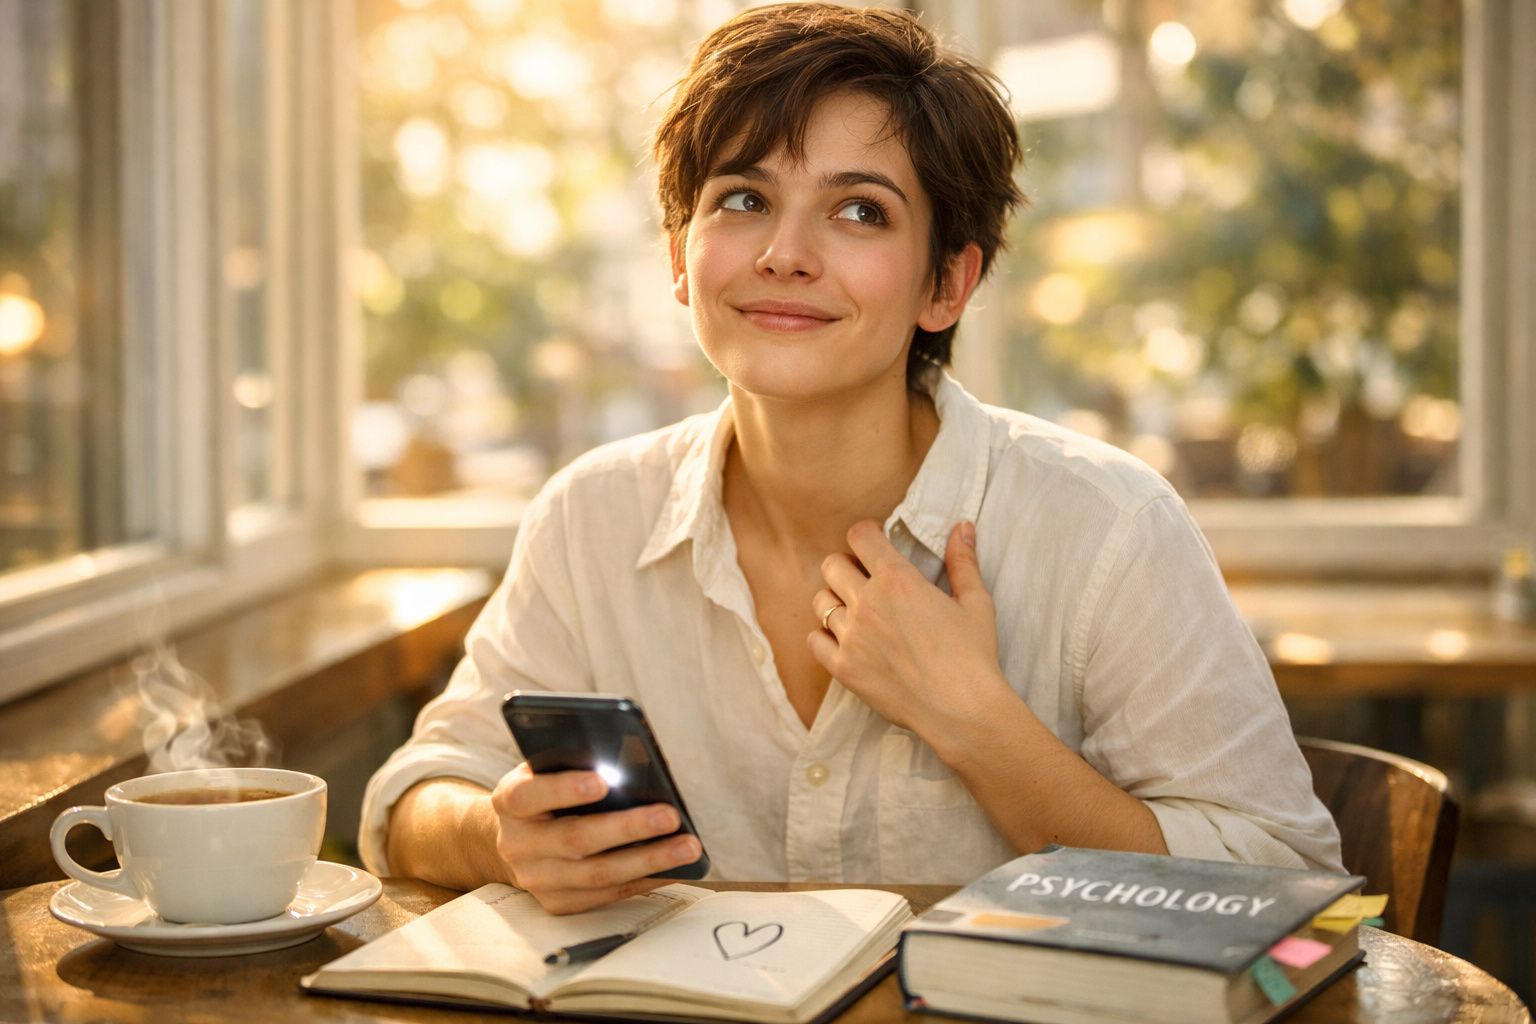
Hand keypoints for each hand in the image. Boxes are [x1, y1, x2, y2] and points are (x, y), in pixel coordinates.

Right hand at [488, 762, 702, 913]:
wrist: (515, 837)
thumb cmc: (545, 790)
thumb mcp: (546, 768)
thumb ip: (574, 762)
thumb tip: (632, 762)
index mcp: (510, 800)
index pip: (530, 795)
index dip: (564, 789)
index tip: (603, 781)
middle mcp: (518, 844)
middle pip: (575, 839)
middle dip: (627, 828)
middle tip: (670, 815)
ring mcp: (537, 879)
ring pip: (597, 874)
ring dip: (648, 860)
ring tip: (688, 846)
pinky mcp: (557, 903)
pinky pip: (607, 895)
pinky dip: (644, 880)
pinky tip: (675, 868)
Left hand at [807, 520, 1010, 741]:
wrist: (962, 710)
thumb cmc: (973, 656)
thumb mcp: (975, 603)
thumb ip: (963, 561)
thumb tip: (963, 527)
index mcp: (898, 580)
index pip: (859, 536)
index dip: (865, 535)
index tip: (873, 543)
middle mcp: (867, 602)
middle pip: (831, 564)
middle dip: (847, 566)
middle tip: (864, 580)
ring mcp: (851, 636)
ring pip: (820, 601)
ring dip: (835, 601)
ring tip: (856, 613)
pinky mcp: (843, 667)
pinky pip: (813, 640)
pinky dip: (824, 637)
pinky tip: (845, 641)